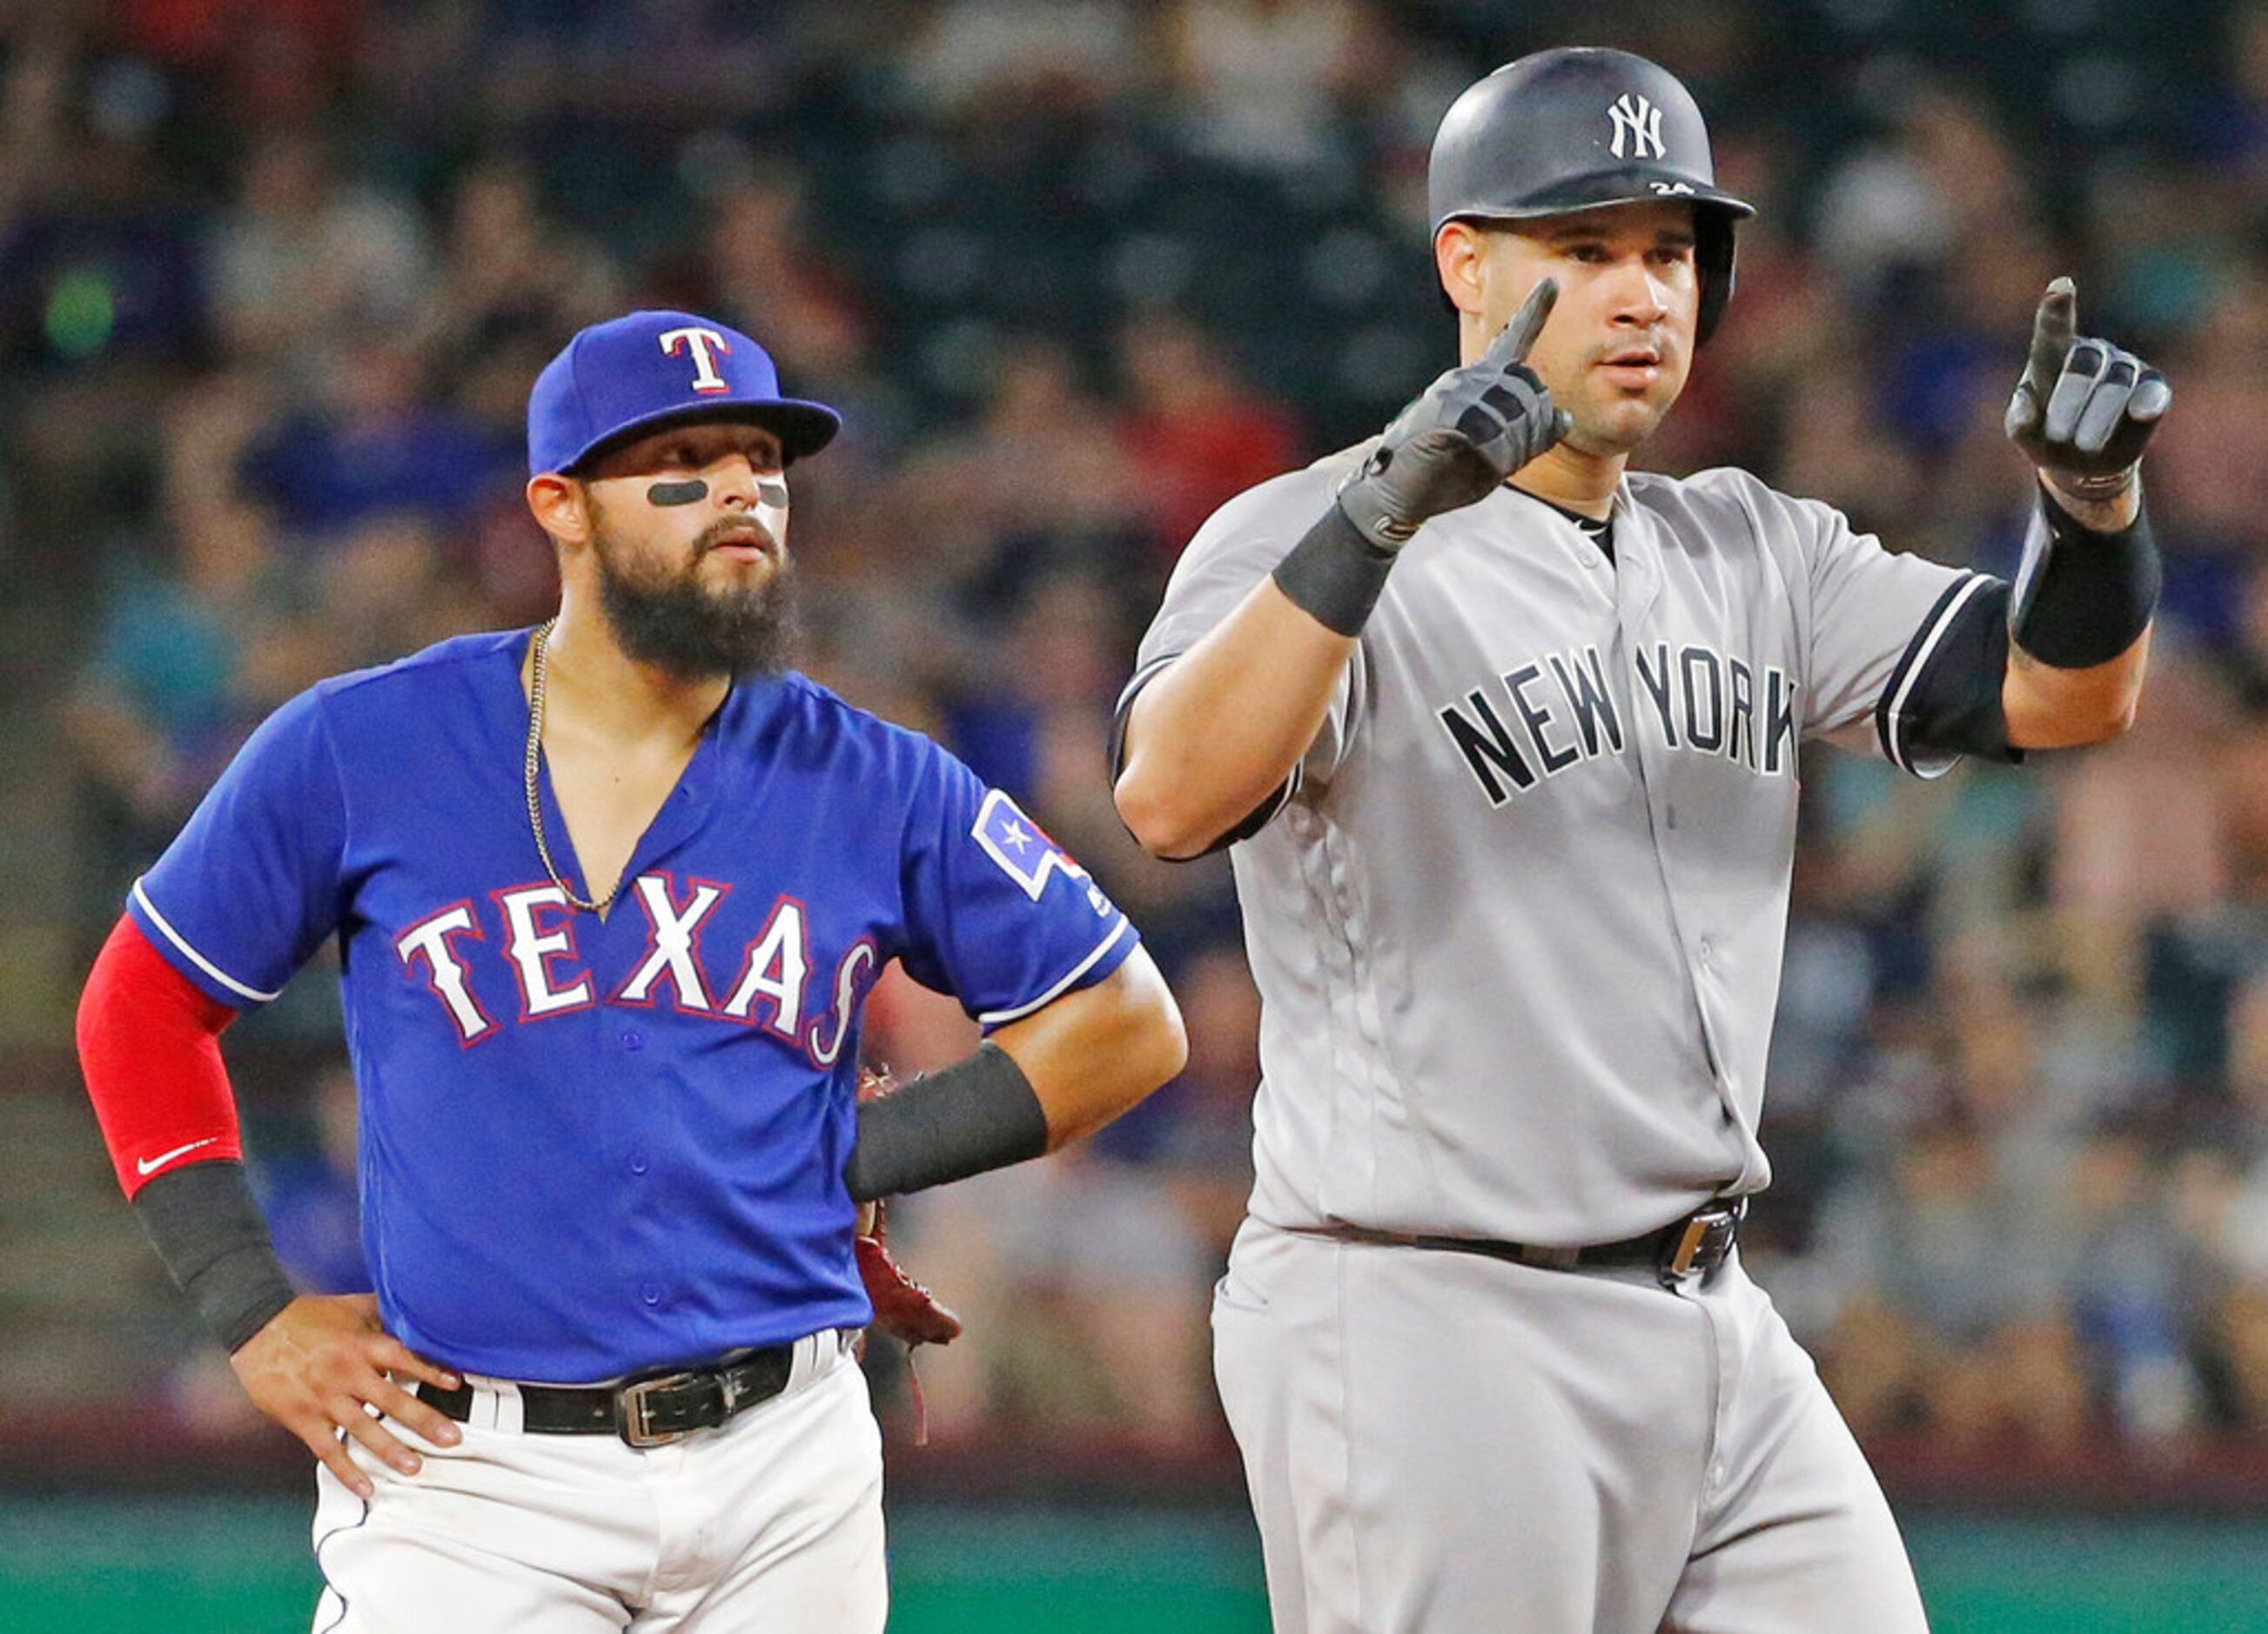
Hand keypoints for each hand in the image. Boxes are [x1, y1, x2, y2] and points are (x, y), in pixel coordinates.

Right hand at [229, 1292, 462, 1498]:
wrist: (255, 1326)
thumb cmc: (306, 1315)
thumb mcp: (350, 1306)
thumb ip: (382, 1313)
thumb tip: (414, 1311)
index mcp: (361, 1345)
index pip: (403, 1358)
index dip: (430, 1370)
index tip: (456, 1383)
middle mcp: (347, 1373)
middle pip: (392, 1400)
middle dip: (424, 1421)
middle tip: (451, 1439)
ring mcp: (325, 1399)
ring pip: (364, 1429)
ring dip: (391, 1451)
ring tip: (415, 1468)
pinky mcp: (302, 1418)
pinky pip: (328, 1450)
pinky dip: (347, 1471)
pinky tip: (366, 1487)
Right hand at [1338, 277, 1571, 549]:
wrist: (1396, 491)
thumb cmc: (1446, 471)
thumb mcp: (1497, 452)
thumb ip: (1529, 432)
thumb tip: (1565, 417)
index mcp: (1479, 382)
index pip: (1513, 342)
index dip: (1535, 312)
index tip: (1551, 283)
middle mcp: (1467, 379)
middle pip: (1530, 388)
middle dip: (1532, 429)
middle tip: (1504, 457)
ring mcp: (1455, 394)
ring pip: (1516, 414)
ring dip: (1511, 449)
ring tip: (1479, 462)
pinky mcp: (1445, 415)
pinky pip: (1492, 433)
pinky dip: (1494, 457)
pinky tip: (1472, 462)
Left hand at [2005, 276, 2171, 505]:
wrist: (2085, 462)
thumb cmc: (2048, 438)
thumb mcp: (2026, 435)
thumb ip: (2020, 423)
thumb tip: (2024, 401)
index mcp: (2053, 356)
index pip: (2054, 330)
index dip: (2057, 310)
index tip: (2061, 287)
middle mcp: (2092, 353)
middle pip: (2085, 361)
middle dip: (2071, 397)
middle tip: (2056, 434)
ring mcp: (2125, 366)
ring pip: (2117, 382)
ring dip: (2097, 419)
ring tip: (2083, 446)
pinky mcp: (2152, 387)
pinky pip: (2152, 391)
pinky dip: (2146, 402)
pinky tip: (2143, 412)